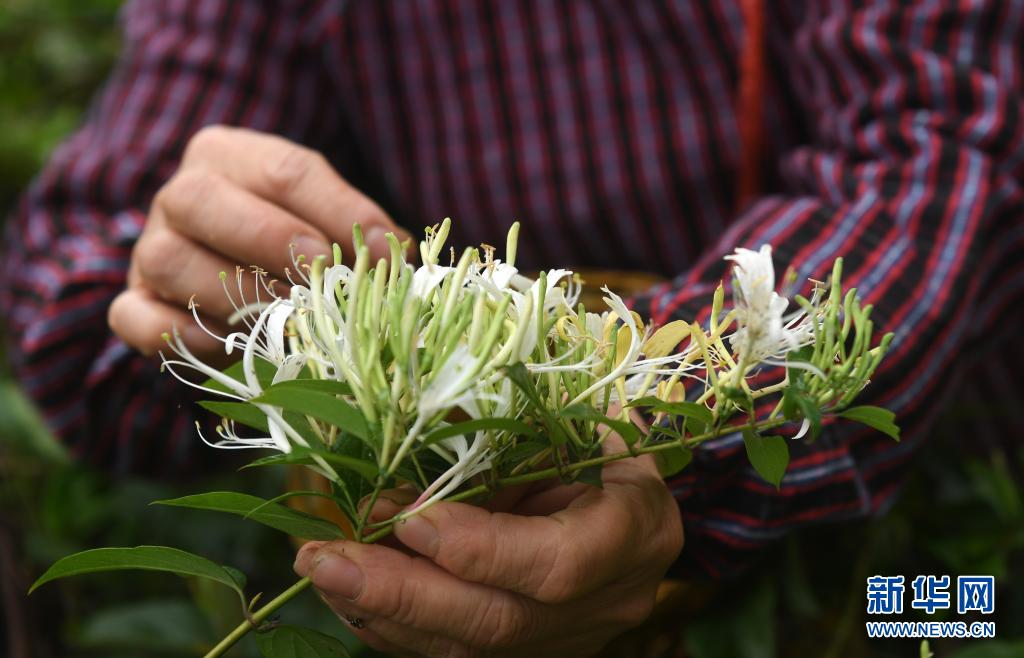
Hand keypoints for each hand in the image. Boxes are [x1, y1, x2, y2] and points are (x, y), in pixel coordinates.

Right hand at [108, 125, 408, 358]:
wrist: (231, 270)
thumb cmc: (293, 242)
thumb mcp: (326, 220)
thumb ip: (356, 233)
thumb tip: (394, 259)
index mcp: (232, 156)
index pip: (285, 171)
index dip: (340, 212)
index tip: (384, 254)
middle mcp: (182, 193)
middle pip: (202, 198)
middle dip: (270, 239)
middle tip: (322, 274)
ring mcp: (149, 248)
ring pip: (166, 259)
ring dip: (230, 294)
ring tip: (285, 320)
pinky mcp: (133, 301)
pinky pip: (133, 317)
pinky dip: (174, 335)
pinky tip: (220, 346)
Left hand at [294, 439, 683, 656]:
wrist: (633, 506)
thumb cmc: (604, 444)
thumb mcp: (579, 420)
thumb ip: (517, 428)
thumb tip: (419, 425)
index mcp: (634, 534)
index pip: (558, 565)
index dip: (482, 549)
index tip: (411, 519)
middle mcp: (603, 601)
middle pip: (499, 622)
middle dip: (403, 591)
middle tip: (326, 558)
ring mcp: (564, 636)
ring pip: (467, 648)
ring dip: (382, 608)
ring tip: (320, 568)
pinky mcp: (527, 649)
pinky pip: (450, 649)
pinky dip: (391, 621)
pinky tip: (344, 589)